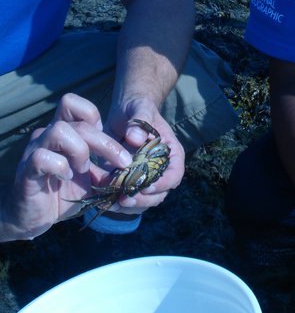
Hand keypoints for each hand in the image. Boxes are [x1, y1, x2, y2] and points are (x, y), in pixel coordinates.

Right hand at [0, 93, 133, 240]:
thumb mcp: (92, 181)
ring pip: (60, 130)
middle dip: (107, 143)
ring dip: (80, 151)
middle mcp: (47, 135)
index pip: (73, 103)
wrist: (34, 219)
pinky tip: (66, 178)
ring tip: (83, 170)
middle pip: (80, 123)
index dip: (94, 117)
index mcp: (62, 131)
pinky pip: (43, 156)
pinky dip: (61, 167)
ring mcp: (35, 150)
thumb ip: (108, 170)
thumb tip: (134, 168)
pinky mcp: (26, 169)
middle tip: (122, 163)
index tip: (108, 143)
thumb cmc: (63, 194)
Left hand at [105, 96, 184, 212]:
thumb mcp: (141, 109)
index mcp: (171, 153)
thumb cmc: (138, 108)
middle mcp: (161, 169)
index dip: (163, 184)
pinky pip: (126, 197)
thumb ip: (140, 121)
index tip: (146, 185)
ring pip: (142, 201)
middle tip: (124, 198)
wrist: (125, 112)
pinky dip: (115, 200)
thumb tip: (134, 138)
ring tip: (112, 202)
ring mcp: (146, 178)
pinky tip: (102, 197)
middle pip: (159, 194)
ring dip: (128, 204)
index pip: (174, 174)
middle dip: (142, 199)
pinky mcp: (129, 181)